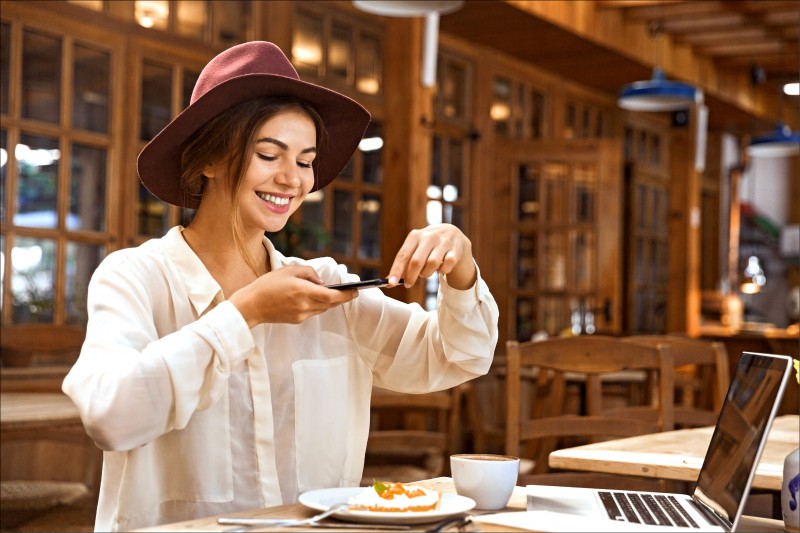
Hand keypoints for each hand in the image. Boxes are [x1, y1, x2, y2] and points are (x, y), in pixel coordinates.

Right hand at [229, 266, 357, 326]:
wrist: (251, 305)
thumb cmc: (267, 285)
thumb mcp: (289, 270)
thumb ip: (308, 273)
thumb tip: (321, 282)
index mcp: (303, 291)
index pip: (332, 297)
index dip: (347, 295)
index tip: (356, 291)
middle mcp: (304, 305)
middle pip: (330, 304)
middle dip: (340, 298)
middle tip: (349, 291)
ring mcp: (301, 315)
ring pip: (322, 308)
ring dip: (327, 301)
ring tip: (329, 293)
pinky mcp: (296, 321)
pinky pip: (312, 312)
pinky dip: (315, 305)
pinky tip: (310, 298)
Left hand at [387, 224, 476, 289]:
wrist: (453, 234)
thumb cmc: (429, 245)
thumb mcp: (415, 248)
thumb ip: (404, 263)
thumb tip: (390, 280)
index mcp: (415, 235)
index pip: (403, 255)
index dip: (396, 270)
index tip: (391, 283)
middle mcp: (429, 236)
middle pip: (416, 261)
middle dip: (411, 276)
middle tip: (408, 284)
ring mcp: (444, 242)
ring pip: (432, 264)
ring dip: (426, 273)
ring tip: (426, 272)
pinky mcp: (456, 249)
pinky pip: (446, 267)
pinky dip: (442, 271)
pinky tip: (440, 268)